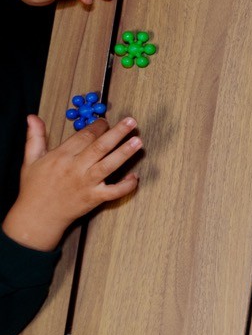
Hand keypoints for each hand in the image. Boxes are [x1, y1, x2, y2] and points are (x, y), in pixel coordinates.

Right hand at [2, 116, 140, 251]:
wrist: (37, 216)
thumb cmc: (34, 187)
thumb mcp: (30, 160)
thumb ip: (35, 137)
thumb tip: (32, 117)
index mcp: (61, 156)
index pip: (84, 136)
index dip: (97, 126)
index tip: (106, 120)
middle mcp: (75, 168)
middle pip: (99, 147)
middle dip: (117, 133)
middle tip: (131, 122)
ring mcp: (86, 184)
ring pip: (108, 165)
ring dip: (124, 153)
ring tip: (138, 142)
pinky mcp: (94, 198)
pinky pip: (114, 191)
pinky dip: (126, 185)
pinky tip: (135, 177)